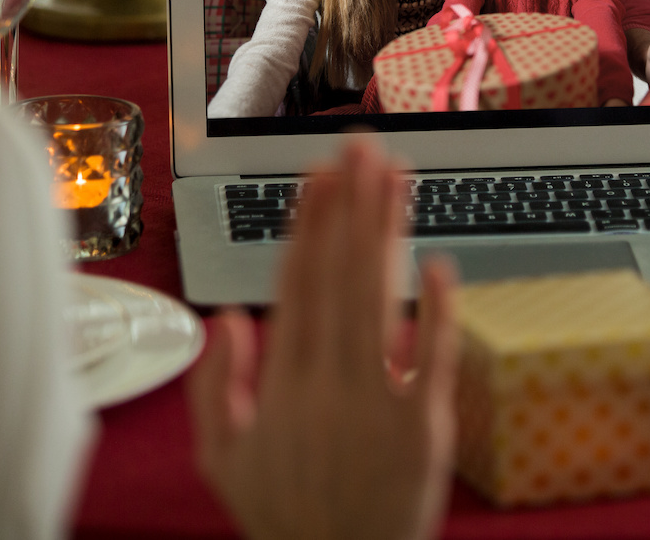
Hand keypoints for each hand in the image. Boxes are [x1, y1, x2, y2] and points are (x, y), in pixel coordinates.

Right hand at [187, 139, 458, 539]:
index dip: (309, 224)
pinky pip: (431, 360)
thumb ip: (213, 385)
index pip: (296, 284)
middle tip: (361, 146)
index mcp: (278, 385)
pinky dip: (434, 311)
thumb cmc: (283, 517)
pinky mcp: (422, 429)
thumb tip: (229, 316)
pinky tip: (437, 262)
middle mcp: (326, 384)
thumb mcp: (220, 458)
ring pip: (379, 300)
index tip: (319, 175)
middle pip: (340, 275)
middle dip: (350, 205)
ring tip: (393, 177)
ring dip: (386, 232)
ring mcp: (376, 403)